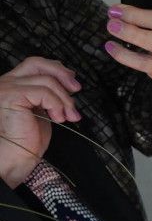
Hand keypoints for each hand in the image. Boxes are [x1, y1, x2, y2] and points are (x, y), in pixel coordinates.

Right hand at [0, 57, 81, 187]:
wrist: (17, 157)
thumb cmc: (28, 138)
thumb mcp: (42, 108)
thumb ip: (49, 94)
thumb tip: (69, 83)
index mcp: (12, 84)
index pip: (35, 64)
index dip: (56, 69)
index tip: (72, 83)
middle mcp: (6, 82)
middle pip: (37, 63)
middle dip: (62, 74)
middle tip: (76, 89)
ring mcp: (6, 88)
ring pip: (47, 81)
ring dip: (64, 99)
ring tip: (68, 116)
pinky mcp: (11, 96)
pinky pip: (44, 92)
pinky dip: (57, 105)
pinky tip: (58, 118)